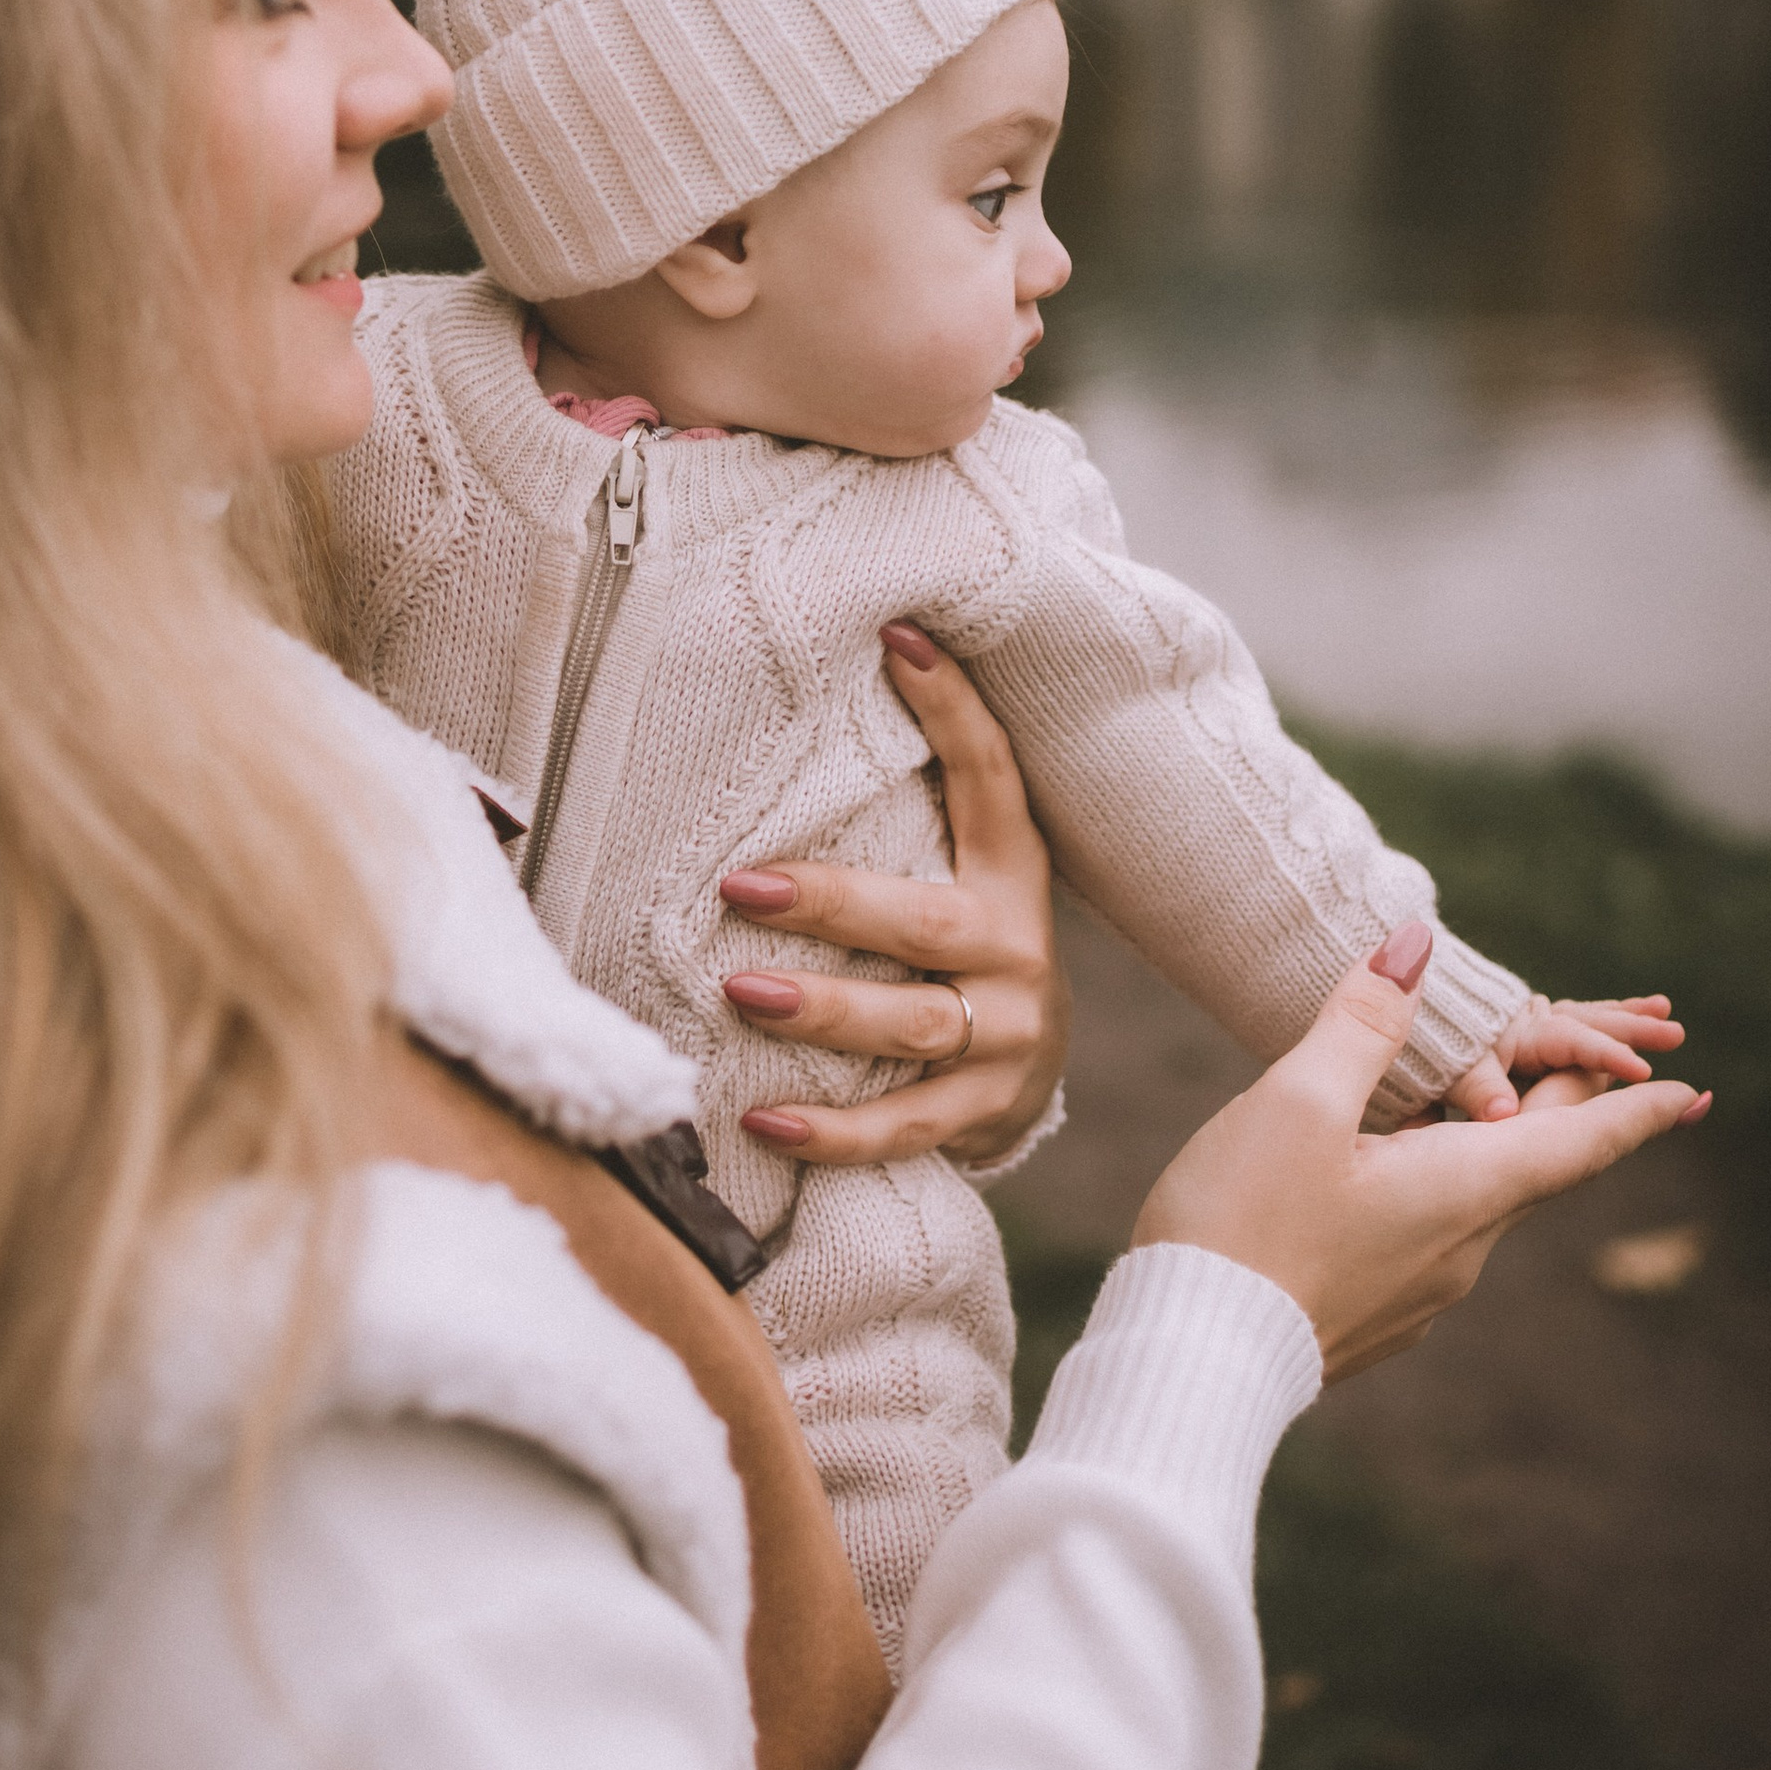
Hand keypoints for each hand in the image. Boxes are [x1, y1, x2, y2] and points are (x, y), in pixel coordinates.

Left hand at [718, 626, 1068, 1171]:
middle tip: (740, 888)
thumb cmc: (965, 946)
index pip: (994, 776)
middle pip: (925, 922)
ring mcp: (1005, 1038)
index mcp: (1013, 874)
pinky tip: (761, 1120)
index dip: (954, 707)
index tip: (896, 637)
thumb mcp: (966, 869)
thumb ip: (916, 806)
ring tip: (738, 993)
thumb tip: (853, 666)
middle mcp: (1018, 951)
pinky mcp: (980, 1113)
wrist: (1032, 1072)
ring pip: (908, 1026)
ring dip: (822, 1012)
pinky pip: (900, 1127)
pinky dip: (831, 1132)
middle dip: (832, 903)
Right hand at [1134, 937, 1709, 1380]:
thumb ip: (1364, 1023)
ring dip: (1489, 1143)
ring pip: (1473, 1197)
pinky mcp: (1375, 1314)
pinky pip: (1426, 1232)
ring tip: (1483, 1100)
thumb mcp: (1298, 1102)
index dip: (1637, 1109)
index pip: (1580, 1141)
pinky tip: (1383, 1173)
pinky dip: (1433, 1183)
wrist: (1189, 1361)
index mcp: (1465, 1190)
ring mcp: (1420, 1291)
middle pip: (1531, 1161)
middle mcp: (1462, 1249)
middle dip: (1566, 1105)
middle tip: (1604, 1062)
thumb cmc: (1243, 1224)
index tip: (1695, 1092)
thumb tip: (1417, 946)